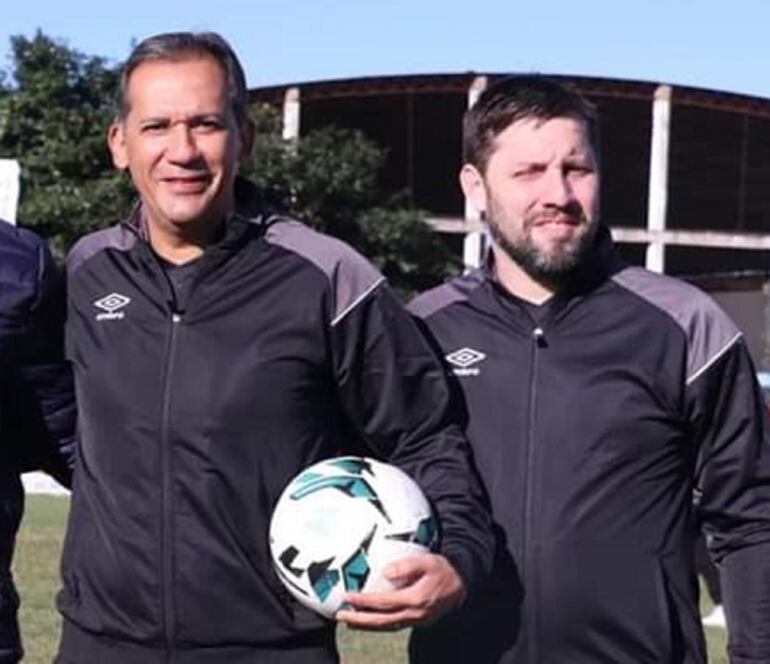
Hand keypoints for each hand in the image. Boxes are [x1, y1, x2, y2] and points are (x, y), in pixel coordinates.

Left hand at [335, 553, 464, 630]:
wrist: (462, 584)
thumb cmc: (442, 569)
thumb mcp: (427, 561)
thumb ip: (406, 565)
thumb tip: (386, 572)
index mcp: (415, 599)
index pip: (384, 603)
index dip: (365, 602)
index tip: (348, 597)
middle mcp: (414, 614)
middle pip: (382, 621)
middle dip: (360, 620)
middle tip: (341, 615)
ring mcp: (416, 621)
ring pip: (387, 627)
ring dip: (367, 625)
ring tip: (349, 621)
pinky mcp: (417, 622)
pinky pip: (394, 626)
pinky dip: (379, 625)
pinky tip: (369, 620)